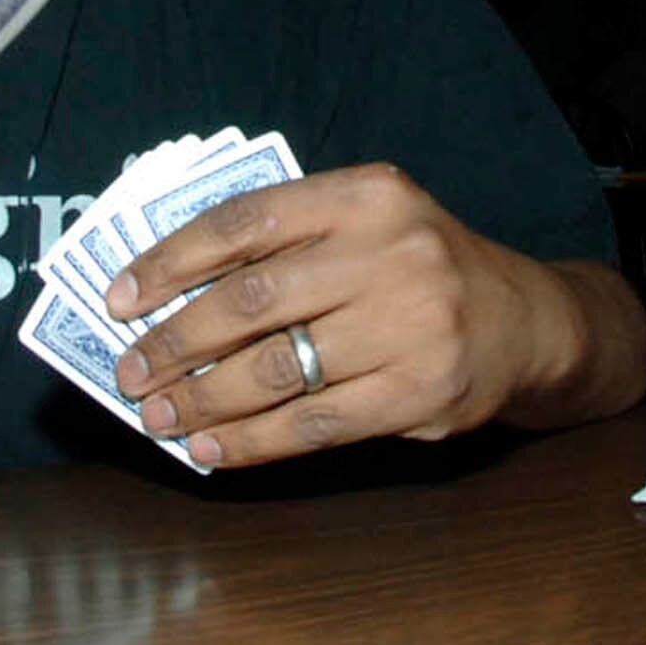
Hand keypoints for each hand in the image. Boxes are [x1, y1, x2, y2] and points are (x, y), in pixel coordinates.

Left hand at [105, 162, 566, 468]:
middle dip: (175, 342)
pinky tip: (212, 450)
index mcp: (362, 194)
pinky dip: (252, 442)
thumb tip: (169, 293)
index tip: (120, 299)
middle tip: (131, 371)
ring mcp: (410, 325)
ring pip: (275, 370)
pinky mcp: (421, 393)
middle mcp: (389, 252)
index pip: (242, 223)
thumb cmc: (415, 266)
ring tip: (159, 417)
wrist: (526, 321)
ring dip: (203, 400)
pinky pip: (314, 424)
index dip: (170, 262)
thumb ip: (284, 242)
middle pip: (250, 301)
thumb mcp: (361, 222)